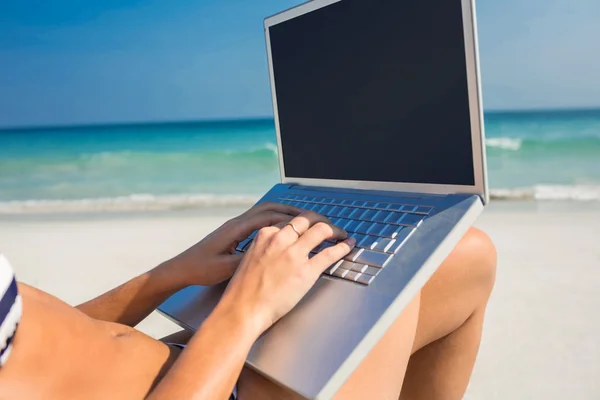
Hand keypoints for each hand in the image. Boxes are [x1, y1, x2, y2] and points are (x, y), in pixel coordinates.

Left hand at [163, 203, 302, 286]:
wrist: (183, 267)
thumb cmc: (201, 269)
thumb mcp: (225, 268)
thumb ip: (246, 260)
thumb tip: (269, 255)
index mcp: (236, 228)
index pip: (268, 217)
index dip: (290, 218)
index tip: (308, 221)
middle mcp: (237, 222)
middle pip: (269, 208)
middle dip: (291, 210)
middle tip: (311, 216)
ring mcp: (235, 225)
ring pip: (264, 211)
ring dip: (283, 212)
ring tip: (301, 219)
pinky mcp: (234, 231)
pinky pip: (259, 219)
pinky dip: (274, 219)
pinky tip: (283, 227)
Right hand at [218, 211, 355, 334]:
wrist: (242, 309)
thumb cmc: (244, 291)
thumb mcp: (251, 258)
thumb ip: (266, 248)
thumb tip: (280, 249)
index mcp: (265, 235)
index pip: (290, 220)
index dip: (304, 222)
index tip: (310, 226)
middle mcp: (281, 239)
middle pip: (307, 219)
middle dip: (321, 220)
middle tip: (328, 226)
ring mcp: (294, 254)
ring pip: (322, 230)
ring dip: (335, 229)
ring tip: (341, 233)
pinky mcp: (306, 271)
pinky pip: (330, 253)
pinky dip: (342, 246)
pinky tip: (348, 245)